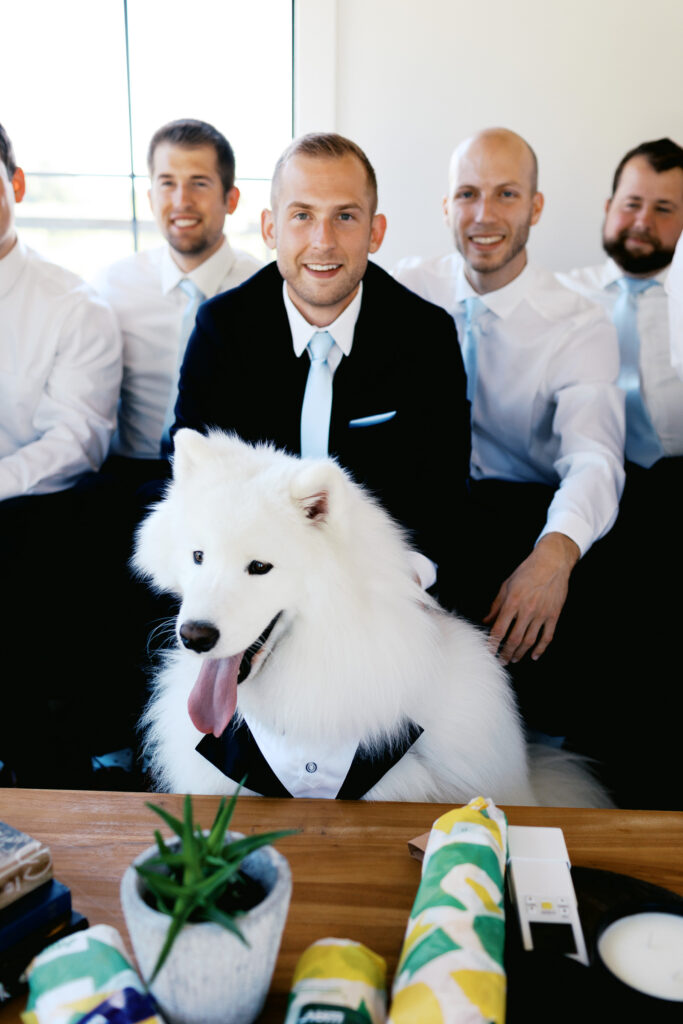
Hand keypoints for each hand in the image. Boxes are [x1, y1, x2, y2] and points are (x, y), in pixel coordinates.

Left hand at [483, 532, 579, 664]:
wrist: (552, 563)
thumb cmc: (527, 572)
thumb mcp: (506, 585)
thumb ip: (496, 605)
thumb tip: (486, 620)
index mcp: (512, 603)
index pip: (499, 629)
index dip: (493, 644)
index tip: (488, 652)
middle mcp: (527, 611)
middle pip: (514, 639)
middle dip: (506, 653)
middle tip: (501, 660)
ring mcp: (541, 614)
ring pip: (529, 641)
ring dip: (520, 653)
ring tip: (514, 659)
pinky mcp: (553, 615)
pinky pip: (547, 637)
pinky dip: (540, 649)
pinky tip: (534, 655)